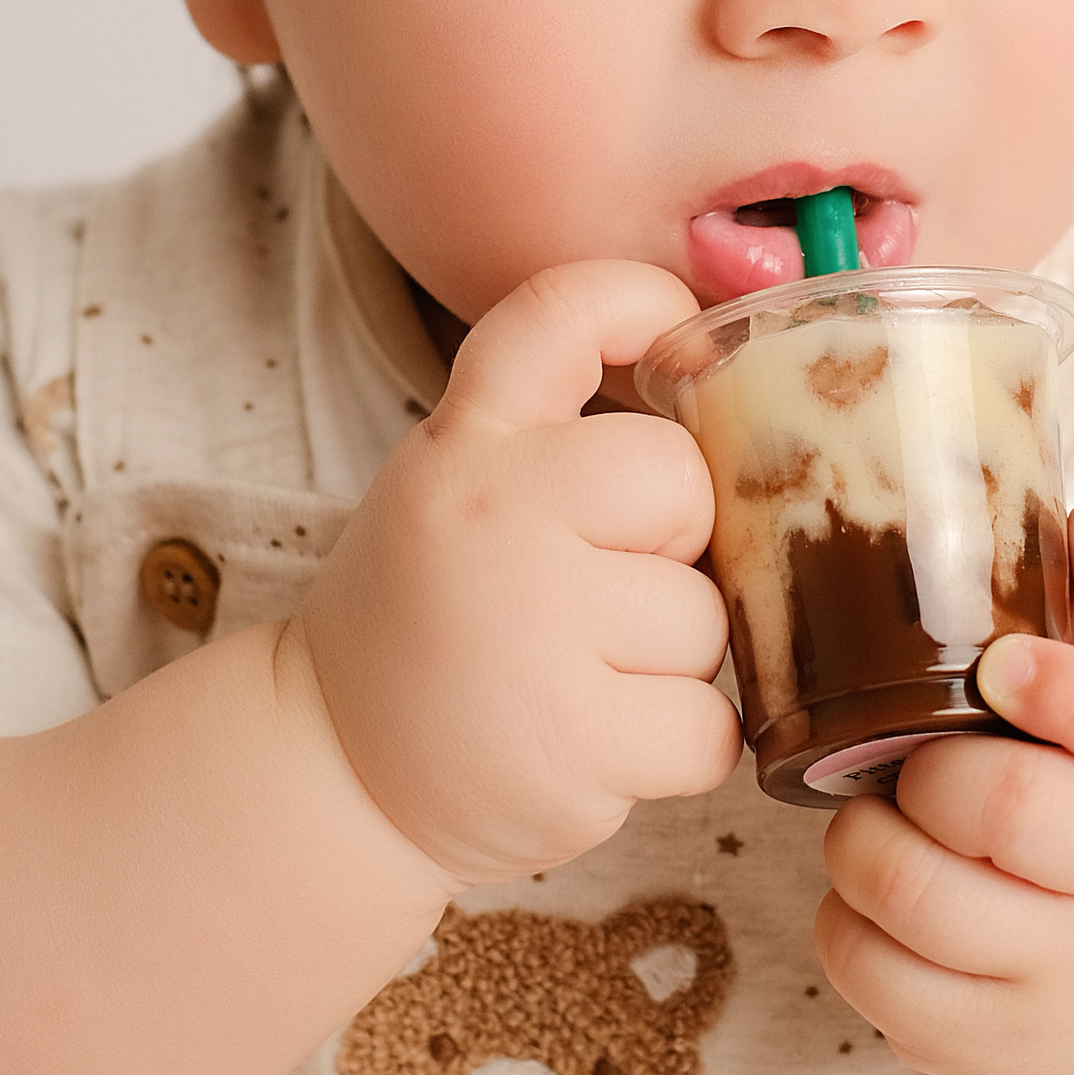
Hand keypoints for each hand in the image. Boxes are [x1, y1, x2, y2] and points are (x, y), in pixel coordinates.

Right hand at [294, 261, 740, 887]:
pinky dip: (678, 747)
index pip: (560, 312)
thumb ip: (560, 439)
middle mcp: (492, 515)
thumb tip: (737, 400)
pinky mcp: (571, 742)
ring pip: (708, 620)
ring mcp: (532, 630)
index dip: (642, 302)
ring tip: (581, 682)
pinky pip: (710, 726)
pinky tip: (600, 744)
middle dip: (675, 544)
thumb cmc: (436, 620)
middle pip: (682, 483)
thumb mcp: (457, 491)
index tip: (675, 333)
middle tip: (597, 593)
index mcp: (463, 442)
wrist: (336, 772)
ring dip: (673, 663)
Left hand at [810, 482, 1073, 1074]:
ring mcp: (1069, 985)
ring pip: (918, 891)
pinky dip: (847, 916)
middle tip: (915, 754)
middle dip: (933, 767)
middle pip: (1013, 809)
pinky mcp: (987, 1051)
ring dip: (868, 837)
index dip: (1070, 690)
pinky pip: (869, 970)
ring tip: (884, 814)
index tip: (1005, 666)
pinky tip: (879, 895)